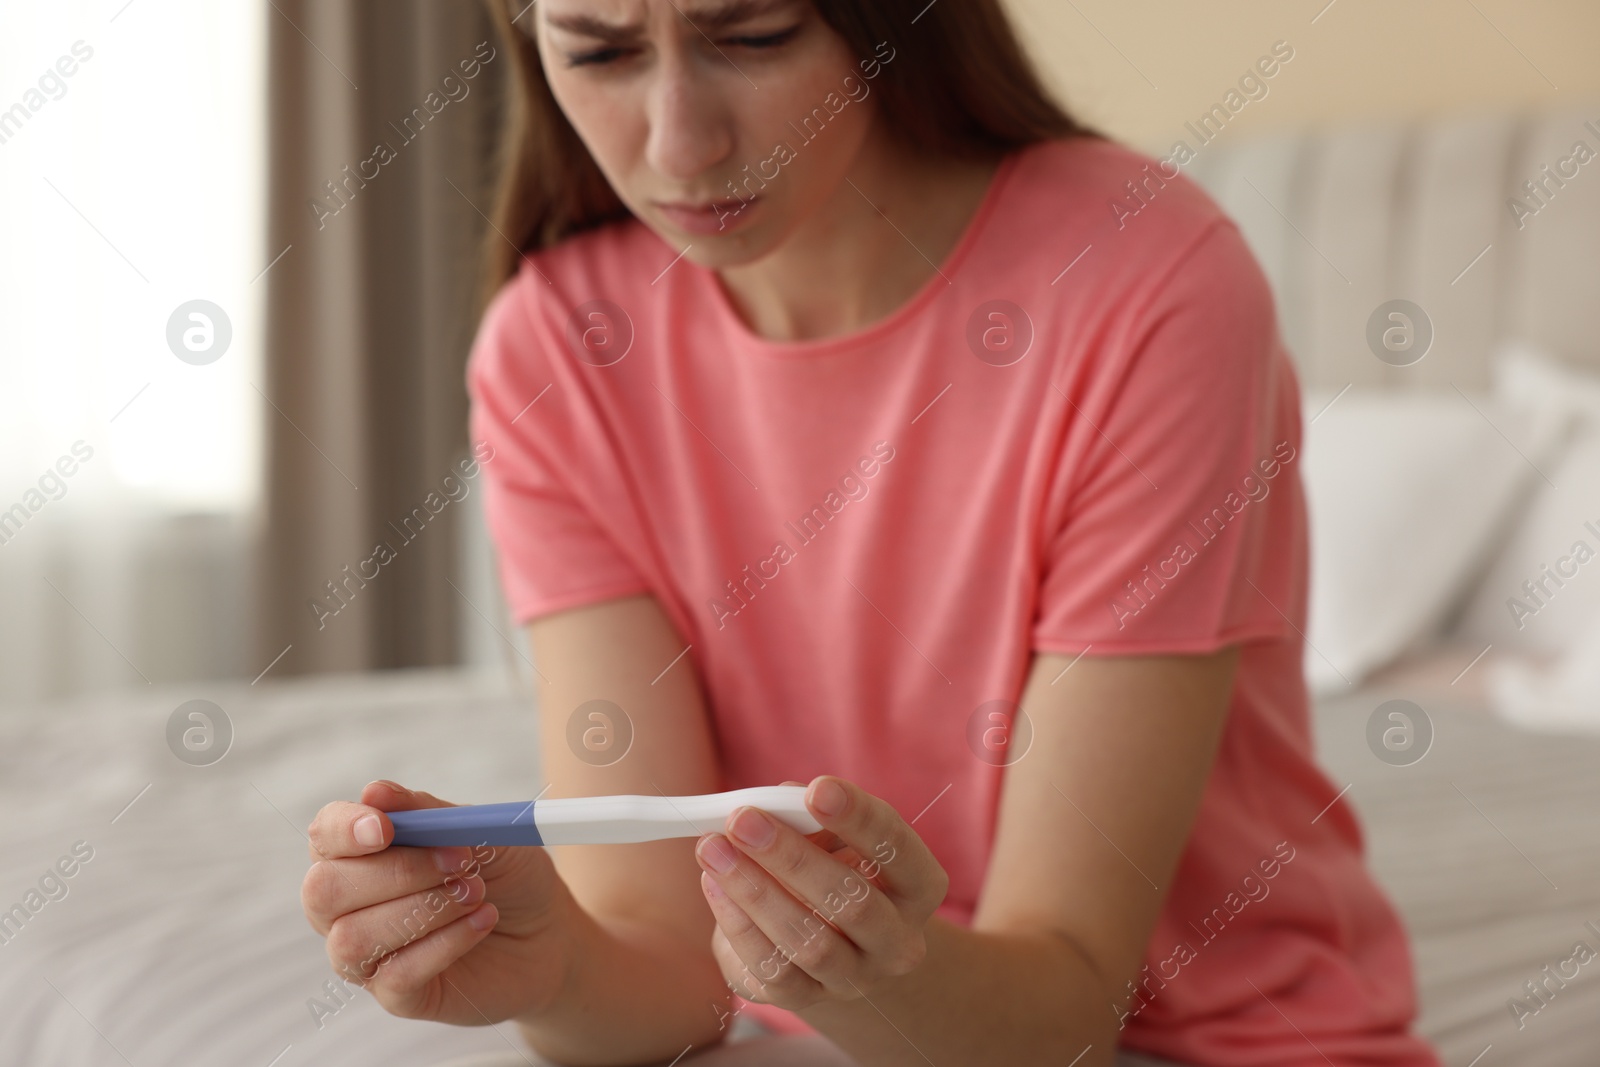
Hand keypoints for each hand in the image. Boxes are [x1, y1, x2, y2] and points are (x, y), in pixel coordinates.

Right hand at [301, 780, 573, 1024]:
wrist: (548, 931)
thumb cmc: (506, 875)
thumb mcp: (480, 830)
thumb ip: (427, 814)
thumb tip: (374, 792)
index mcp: (361, 854)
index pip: (323, 835)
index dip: (344, 829)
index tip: (384, 828)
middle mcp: (349, 907)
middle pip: (324, 890)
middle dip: (397, 872)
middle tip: (462, 861)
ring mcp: (368, 956)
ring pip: (352, 939)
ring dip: (422, 909)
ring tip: (476, 894)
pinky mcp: (398, 995)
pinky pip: (396, 976)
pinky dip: (444, 943)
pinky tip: (481, 922)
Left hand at [695, 776, 948, 1012]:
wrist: (839, 946)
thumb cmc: (836, 869)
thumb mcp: (836, 837)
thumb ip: (811, 815)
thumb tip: (775, 801)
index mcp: (918, 887)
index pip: (898, 850)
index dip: (859, 818)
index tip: (818, 790)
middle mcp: (898, 941)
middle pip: (853, 903)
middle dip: (792, 857)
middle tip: (743, 820)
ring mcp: (856, 978)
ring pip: (810, 943)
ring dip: (755, 891)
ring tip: (713, 849)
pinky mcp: (809, 999)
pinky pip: (773, 971)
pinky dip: (739, 926)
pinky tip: (714, 885)